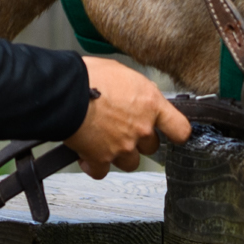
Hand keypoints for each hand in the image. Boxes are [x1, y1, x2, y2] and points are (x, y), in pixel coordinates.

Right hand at [65, 57, 189, 176]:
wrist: (64, 91)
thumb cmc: (89, 76)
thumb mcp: (121, 71)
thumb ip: (135, 89)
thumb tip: (135, 94)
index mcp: (151, 105)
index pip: (180, 129)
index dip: (177, 134)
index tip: (172, 135)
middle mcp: (141, 129)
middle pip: (151, 147)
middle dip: (137, 141)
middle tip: (121, 130)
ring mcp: (122, 147)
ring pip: (129, 163)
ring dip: (118, 155)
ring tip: (103, 142)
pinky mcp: (100, 159)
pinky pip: (101, 171)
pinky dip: (94, 166)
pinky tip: (86, 156)